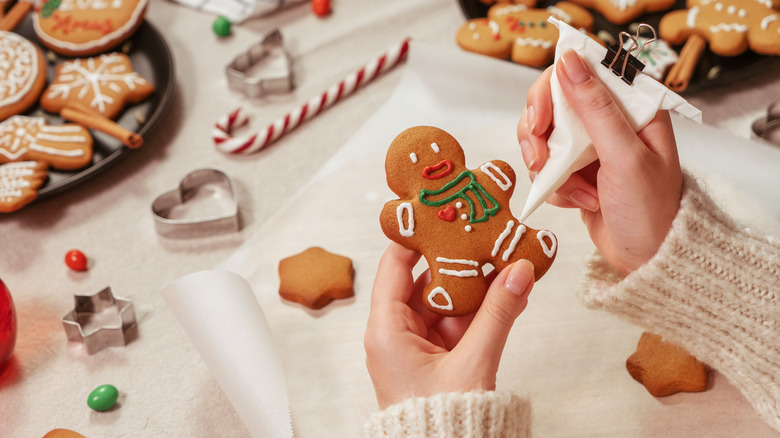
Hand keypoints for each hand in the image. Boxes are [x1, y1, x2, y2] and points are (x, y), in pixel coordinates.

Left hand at [364, 242, 534, 408]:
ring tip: (507, 266)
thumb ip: (497, 315)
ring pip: (448, 304)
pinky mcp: (436, 359)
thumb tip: (517, 274)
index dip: (416, 238)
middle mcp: (396, 335)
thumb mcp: (472, 363)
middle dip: (460, 263)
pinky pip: (459, 326)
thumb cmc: (439, 424)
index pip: (395, 266)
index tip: (440, 216)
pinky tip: (509, 296)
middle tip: (485, 239)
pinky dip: (482, 313)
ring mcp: (417, 347)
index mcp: (386, 331)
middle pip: (426, 283)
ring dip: (478, 289)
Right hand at [517, 50, 682, 273]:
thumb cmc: (651, 209)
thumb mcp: (624, 155)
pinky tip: (580, 202)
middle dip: (540, 134)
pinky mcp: (577, 173)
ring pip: (544, 138)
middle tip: (538, 158)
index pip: (580, 74)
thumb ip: (595, 108)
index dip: (551, 92)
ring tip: (571, 190)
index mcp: (631, 107)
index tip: (540, 120)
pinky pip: (548, 168)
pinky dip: (556, 186)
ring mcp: (591, 148)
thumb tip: (568, 61)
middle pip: (552, 105)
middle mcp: (609, 122)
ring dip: (549, 166)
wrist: (649, 260)